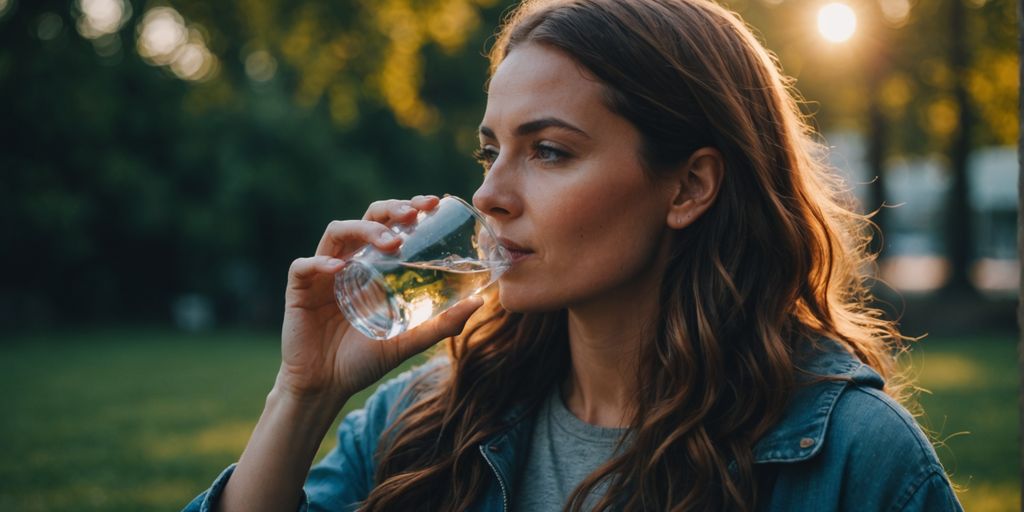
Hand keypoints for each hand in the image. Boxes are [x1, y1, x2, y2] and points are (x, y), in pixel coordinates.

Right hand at [276, 195, 483, 403]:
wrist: (326, 387)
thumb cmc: (364, 360)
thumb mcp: (408, 341)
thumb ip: (441, 324)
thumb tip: (480, 303)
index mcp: (373, 266)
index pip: (390, 223)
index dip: (409, 207)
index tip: (434, 202)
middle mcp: (348, 261)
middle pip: (366, 217)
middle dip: (390, 209)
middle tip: (414, 214)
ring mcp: (322, 273)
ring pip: (337, 232)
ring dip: (364, 229)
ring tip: (390, 242)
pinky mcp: (299, 290)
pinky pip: (304, 266)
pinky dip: (321, 262)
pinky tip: (341, 267)